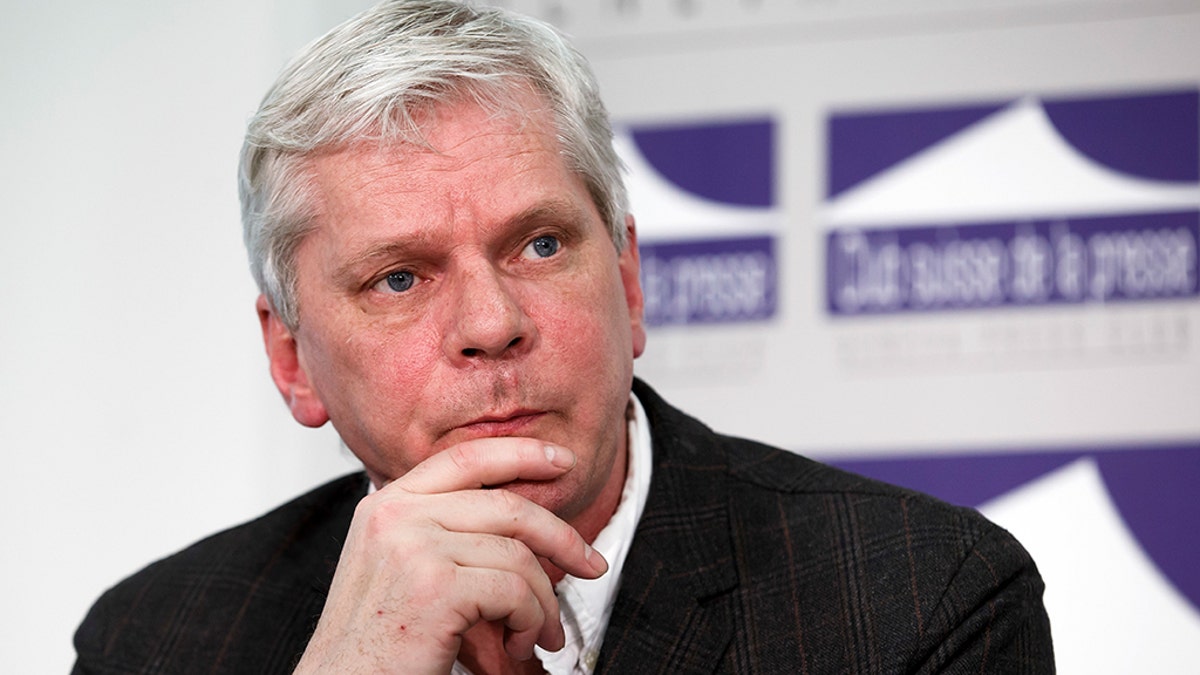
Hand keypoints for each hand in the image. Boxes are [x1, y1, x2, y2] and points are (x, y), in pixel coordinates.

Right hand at [293, 438, 609, 673]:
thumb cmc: (374, 642)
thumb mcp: (397, 566)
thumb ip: (440, 531)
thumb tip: (518, 523)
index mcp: (386, 505)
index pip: (466, 459)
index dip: (521, 454)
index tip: (560, 462)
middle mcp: (397, 516)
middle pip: (507, 506)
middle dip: (561, 536)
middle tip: (589, 563)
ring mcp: (414, 547)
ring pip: (518, 555)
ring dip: (543, 601)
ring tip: (539, 633)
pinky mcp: (436, 587)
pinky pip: (515, 591)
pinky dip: (530, 621)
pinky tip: (517, 644)